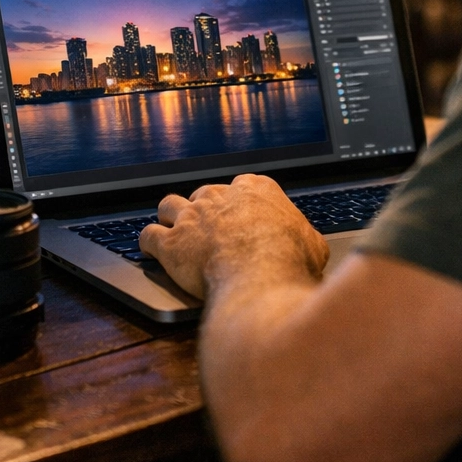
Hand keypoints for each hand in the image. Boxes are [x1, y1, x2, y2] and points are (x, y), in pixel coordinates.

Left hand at [139, 174, 328, 299]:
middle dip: (204, 210)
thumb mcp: (313, 244)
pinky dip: (148, 243)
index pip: (242, 185)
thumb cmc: (289, 259)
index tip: (239, 215)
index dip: (238, 203)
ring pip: (169, 204)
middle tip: (208, 230)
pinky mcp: (170, 242)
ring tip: (172, 230)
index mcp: (256, 190)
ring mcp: (192, 216)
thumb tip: (311, 247)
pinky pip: (148, 235)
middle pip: (204, 194)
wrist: (260, 275)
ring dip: (170, 217)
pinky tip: (150, 250)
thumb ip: (305, 238)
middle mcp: (220, 196)